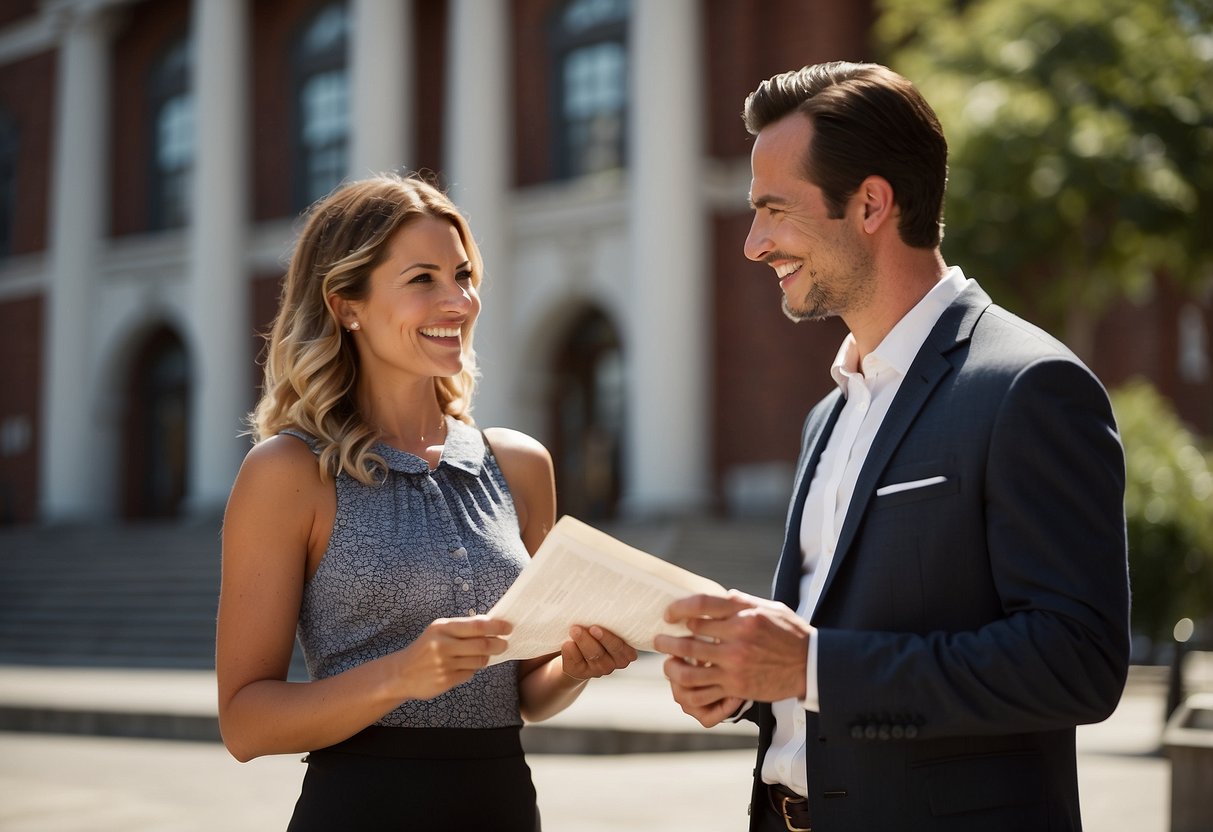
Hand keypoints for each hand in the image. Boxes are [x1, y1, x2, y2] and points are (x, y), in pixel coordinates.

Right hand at [398, 615, 510, 699]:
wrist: (401, 673)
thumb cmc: (426, 648)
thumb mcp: (439, 631)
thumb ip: (462, 628)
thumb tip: (492, 625)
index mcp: (442, 628)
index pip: (476, 625)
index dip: (496, 626)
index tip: (508, 628)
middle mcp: (442, 644)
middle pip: (481, 644)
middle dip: (498, 644)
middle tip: (505, 644)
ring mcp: (444, 664)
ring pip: (478, 661)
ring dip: (485, 658)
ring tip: (483, 655)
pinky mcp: (445, 680)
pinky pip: (469, 674)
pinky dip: (472, 670)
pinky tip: (465, 666)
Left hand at [560, 625, 637, 680]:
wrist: (576, 651)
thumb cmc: (594, 632)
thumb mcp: (605, 628)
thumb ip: (608, 623)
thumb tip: (601, 605)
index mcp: (626, 652)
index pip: (622, 646)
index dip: (609, 637)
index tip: (596, 627)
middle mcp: (614, 663)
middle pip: (610, 649)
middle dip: (601, 637)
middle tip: (590, 627)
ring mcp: (598, 670)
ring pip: (593, 655)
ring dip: (583, 641)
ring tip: (574, 630)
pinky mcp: (581, 673)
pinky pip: (576, 662)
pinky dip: (571, 651)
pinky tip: (567, 643)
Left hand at [653, 589, 811, 704]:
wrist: (811, 665)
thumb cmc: (790, 634)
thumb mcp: (770, 608)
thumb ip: (741, 602)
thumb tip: (718, 596)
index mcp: (744, 614)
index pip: (700, 605)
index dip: (677, 608)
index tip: (669, 614)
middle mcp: (738, 639)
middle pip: (688, 638)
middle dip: (667, 640)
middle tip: (659, 639)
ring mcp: (735, 665)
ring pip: (689, 669)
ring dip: (672, 665)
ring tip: (667, 662)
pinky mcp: (737, 687)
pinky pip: (703, 689)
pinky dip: (688, 685)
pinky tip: (684, 680)